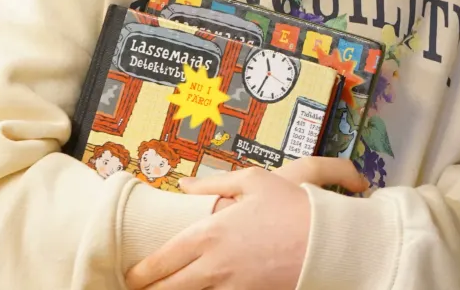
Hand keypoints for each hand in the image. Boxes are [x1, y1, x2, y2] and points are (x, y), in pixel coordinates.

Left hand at [125, 164, 366, 289]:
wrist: (329, 240)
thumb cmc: (293, 205)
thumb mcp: (254, 180)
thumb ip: (212, 184)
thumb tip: (182, 186)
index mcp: (210, 233)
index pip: (163, 260)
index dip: (141, 273)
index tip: (130, 277)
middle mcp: (215, 265)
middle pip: (169, 288)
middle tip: (138, 289)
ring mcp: (233, 285)